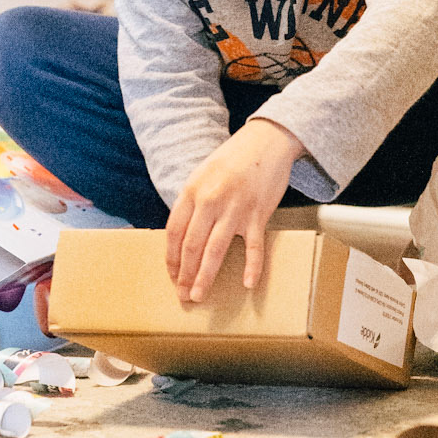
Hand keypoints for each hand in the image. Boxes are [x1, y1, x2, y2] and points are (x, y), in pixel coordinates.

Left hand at [166, 119, 303, 302]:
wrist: (266, 141)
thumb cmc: (233, 159)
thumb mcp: (203, 175)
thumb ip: (192, 202)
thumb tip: (183, 234)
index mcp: (192, 191)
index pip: (174, 232)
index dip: (171, 258)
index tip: (173, 276)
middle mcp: (210, 201)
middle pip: (192, 245)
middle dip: (185, 274)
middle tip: (183, 296)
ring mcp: (234, 208)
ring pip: (215, 250)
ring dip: (205, 276)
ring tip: (199, 295)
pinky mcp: (258, 213)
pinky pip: (254, 246)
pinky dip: (252, 266)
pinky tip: (247, 283)